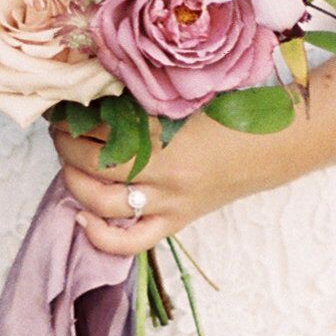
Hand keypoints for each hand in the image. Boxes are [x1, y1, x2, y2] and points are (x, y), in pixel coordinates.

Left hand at [52, 111, 259, 258]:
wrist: (274, 144)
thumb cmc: (235, 112)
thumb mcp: (187, 97)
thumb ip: (146, 100)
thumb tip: (99, 95)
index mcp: (167, 135)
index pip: (102, 127)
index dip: (75, 116)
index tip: (65, 106)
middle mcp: (164, 173)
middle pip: (94, 163)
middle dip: (67, 145)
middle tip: (61, 129)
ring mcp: (169, 202)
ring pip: (103, 202)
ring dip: (74, 180)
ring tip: (68, 161)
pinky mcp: (177, 220)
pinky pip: (131, 241)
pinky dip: (100, 235)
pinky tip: (82, 218)